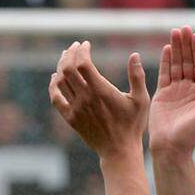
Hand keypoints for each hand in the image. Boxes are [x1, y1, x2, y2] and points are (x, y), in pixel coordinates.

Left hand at [49, 41, 149, 158]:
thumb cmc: (132, 125)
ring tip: (66, 57)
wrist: (118, 151)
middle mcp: (85, 98)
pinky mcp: (70, 118)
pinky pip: (55, 98)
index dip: (81, 50)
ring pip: (61, 81)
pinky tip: (56, 77)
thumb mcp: (140, 100)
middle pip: (68, 69)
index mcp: (101, 91)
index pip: (83, 63)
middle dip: (69, 53)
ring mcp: (76, 109)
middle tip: (74, 46)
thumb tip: (134, 54)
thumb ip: (137, 76)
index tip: (86, 44)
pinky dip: (53, 85)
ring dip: (61, 66)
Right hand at [148, 26, 194, 155]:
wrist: (170, 148)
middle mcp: (191, 88)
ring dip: (176, 48)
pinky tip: (167, 48)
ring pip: (177, 64)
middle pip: (189, 61)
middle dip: (186, 44)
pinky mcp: (163, 94)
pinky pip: (165, 73)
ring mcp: (177, 90)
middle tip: (183, 28)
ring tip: (175, 32)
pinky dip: (166, 60)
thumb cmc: (191, 136)